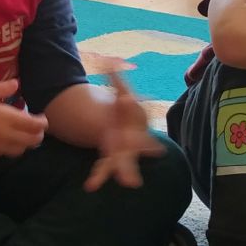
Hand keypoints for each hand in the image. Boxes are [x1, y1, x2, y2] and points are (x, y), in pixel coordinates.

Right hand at [0, 80, 47, 158]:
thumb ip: (2, 88)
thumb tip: (17, 83)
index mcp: (8, 118)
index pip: (35, 125)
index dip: (43, 122)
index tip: (42, 117)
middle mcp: (7, 135)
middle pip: (33, 141)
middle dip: (38, 134)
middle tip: (36, 127)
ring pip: (21, 150)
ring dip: (26, 143)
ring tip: (23, 134)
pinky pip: (7, 153)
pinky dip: (12, 148)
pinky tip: (6, 140)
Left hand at [84, 70, 166, 191]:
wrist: (125, 130)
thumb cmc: (123, 110)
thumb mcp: (118, 91)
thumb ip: (114, 77)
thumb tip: (109, 59)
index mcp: (136, 118)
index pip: (135, 110)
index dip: (129, 104)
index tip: (124, 98)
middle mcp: (135, 137)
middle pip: (141, 142)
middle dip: (146, 146)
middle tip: (155, 150)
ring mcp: (125, 151)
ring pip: (127, 162)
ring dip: (127, 172)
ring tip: (130, 183)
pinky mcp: (113, 160)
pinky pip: (106, 169)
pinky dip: (99, 177)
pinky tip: (90, 186)